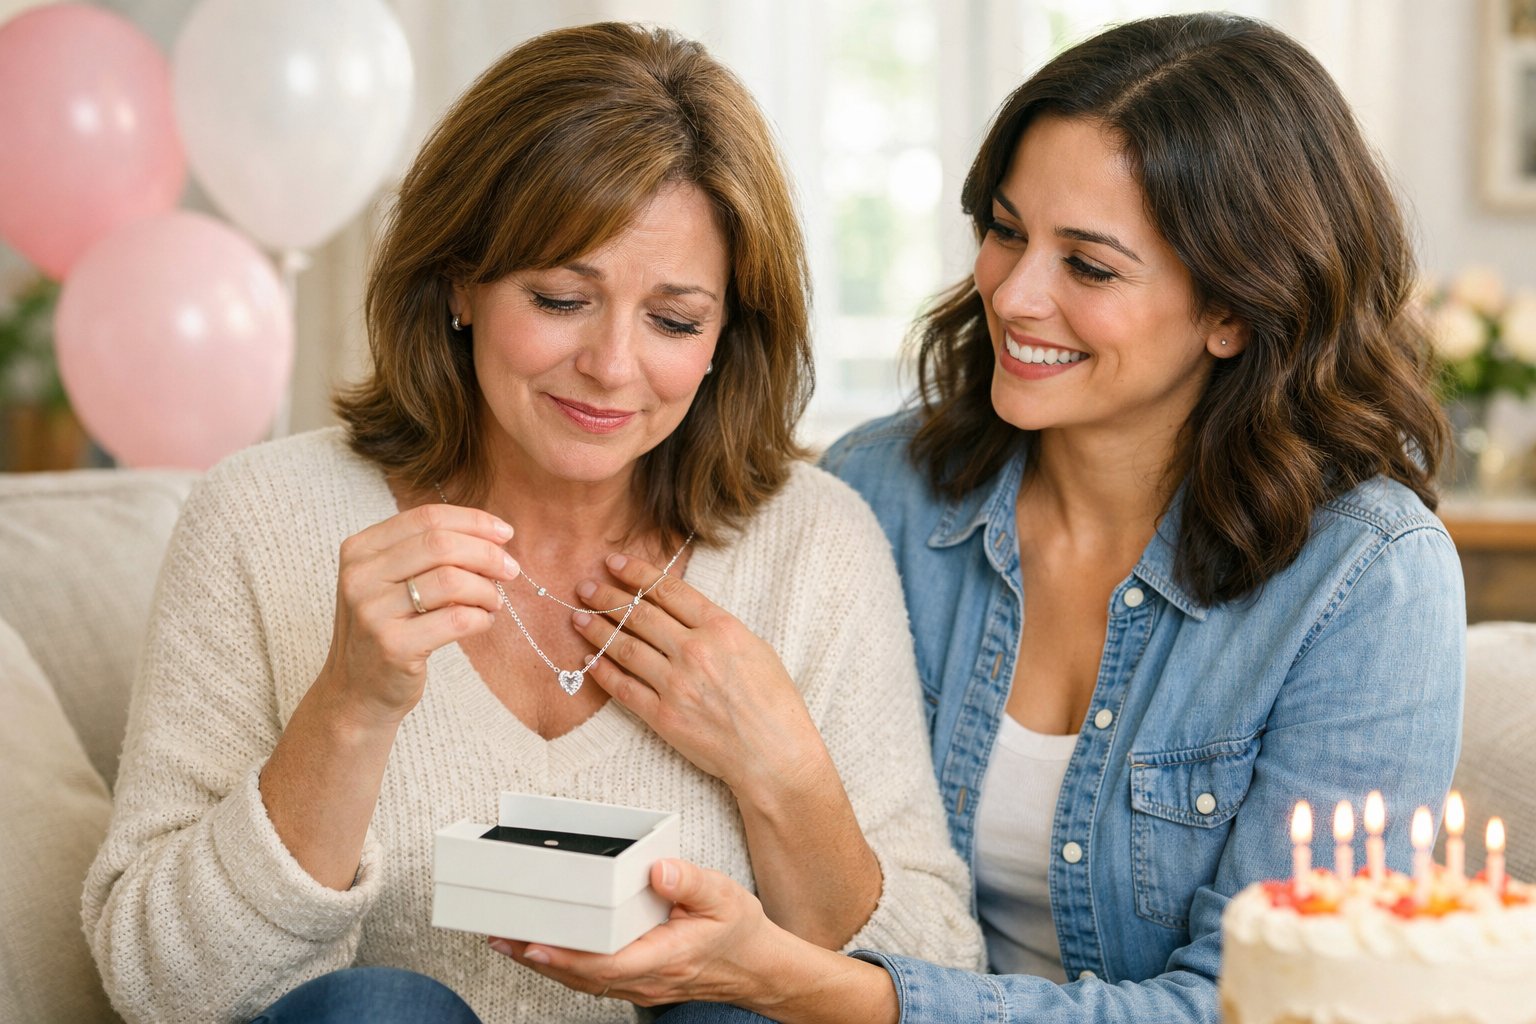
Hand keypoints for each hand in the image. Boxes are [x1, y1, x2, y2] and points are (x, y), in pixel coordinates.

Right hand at [318, 502, 518, 724]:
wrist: (354, 693)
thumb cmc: (387, 629)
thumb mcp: (391, 582)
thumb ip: (429, 554)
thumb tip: (494, 535)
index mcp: (360, 550)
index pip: (426, 518)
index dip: (473, 521)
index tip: (505, 534)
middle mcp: (360, 576)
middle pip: (441, 544)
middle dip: (487, 554)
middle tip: (510, 570)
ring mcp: (373, 612)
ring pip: (451, 581)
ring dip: (486, 590)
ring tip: (493, 603)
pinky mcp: (393, 646)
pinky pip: (456, 620)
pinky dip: (481, 618)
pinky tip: (482, 622)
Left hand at [489, 859, 777, 1006]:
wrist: (756, 967)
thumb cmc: (738, 931)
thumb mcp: (723, 896)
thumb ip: (690, 881)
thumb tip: (657, 869)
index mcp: (666, 956)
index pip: (606, 964)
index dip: (565, 957)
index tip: (534, 944)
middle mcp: (647, 977)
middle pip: (582, 976)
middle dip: (538, 958)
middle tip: (501, 936)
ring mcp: (640, 984)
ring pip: (582, 981)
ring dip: (543, 964)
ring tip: (507, 941)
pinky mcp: (636, 981)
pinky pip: (592, 979)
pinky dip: (562, 966)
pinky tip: (541, 950)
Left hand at [572, 552, 825, 795]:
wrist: (774, 755)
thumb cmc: (774, 703)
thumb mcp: (756, 648)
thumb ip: (717, 628)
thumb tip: (684, 613)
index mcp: (721, 628)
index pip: (668, 590)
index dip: (636, 573)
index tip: (614, 562)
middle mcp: (695, 651)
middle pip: (640, 614)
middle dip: (608, 597)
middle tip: (586, 586)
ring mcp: (676, 684)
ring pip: (625, 647)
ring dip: (597, 629)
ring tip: (578, 617)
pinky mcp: (663, 716)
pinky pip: (624, 688)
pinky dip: (603, 671)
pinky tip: (588, 659)